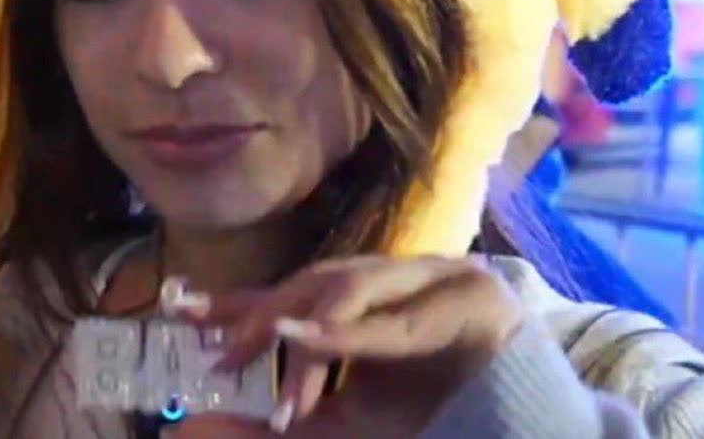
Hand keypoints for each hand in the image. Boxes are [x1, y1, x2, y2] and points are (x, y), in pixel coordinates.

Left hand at [185, 255, 523, 435]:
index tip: (181, 307)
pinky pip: (398, 321)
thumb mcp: (349, 427)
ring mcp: (435, 280)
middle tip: (220, 349)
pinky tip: (303, 339)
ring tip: (260, 350)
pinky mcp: (470, 301)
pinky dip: (349, 332)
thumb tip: (195, 428)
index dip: (239, 300)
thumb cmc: (439, 418)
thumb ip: (284, 425)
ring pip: (353, 289)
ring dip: (304, 327)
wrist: (522, 426)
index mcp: (369, 302)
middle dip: (264, 313)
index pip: (294, 293)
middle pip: (317, 282)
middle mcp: (397, 278)